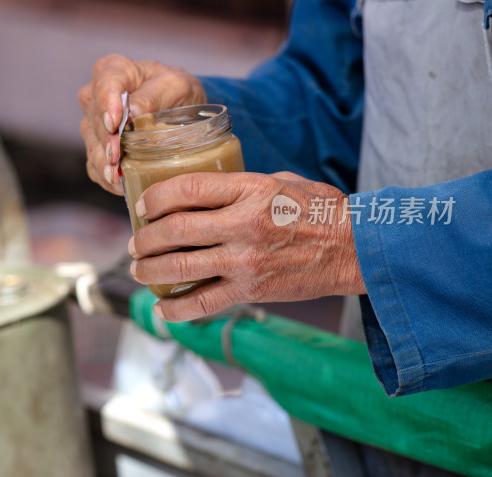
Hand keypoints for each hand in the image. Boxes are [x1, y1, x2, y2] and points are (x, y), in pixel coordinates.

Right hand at [78, 54, 204, 194]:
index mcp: (114, 71)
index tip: (114, 122)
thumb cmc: (175, 91)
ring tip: (116, 176)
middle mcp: (97, 97)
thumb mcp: (176, 85)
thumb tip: (135, 112)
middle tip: (117, 156)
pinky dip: (105, 176)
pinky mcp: (97, 148)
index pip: (104, 82)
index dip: (106, 103)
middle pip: (95, 118)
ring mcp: (94, 124)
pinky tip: (118, 184)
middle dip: (106, 139)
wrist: (179, 109)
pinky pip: (94, 165)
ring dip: (103, 162)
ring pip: (92, 144)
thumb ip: (154, 95)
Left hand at [128, 171, 366, 321]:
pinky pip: (203, 303)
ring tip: (139, 271)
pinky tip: (162, 309)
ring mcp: (245, 261)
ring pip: (180, 268)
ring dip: (150, 271)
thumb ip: (240, 185)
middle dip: (145, 238)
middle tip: (136, 243)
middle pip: (174, 230)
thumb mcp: (281, 180)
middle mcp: (243, 225)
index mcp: (250, 190)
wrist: (356, 248)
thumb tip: (204, 191)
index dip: (155, 198)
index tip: (143, 205)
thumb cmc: (320, 210)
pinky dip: (177, 310)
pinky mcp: (251, 290)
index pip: (186, 189)